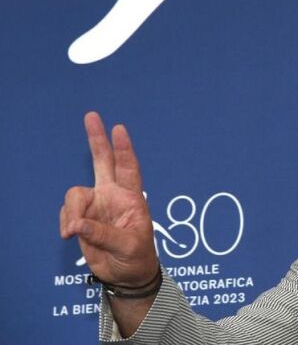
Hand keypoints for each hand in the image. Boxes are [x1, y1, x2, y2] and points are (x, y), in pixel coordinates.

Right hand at [59, 112, 158, 286]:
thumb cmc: (137, 257)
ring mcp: (96, 206)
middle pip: (103, 162)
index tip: (119, 129)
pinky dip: (66, 222)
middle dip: (97, 139)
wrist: (126, 275)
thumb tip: (76, 224)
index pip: (129, 168)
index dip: (124, 149)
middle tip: (92, 116)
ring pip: (75, 194)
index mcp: (131, 198)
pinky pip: (67, 213)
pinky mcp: (81, 218)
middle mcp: (113, 196)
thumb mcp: (127, 246)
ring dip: (72, 211)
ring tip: (73, 232)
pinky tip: (70, 235)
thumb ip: (102, 233)